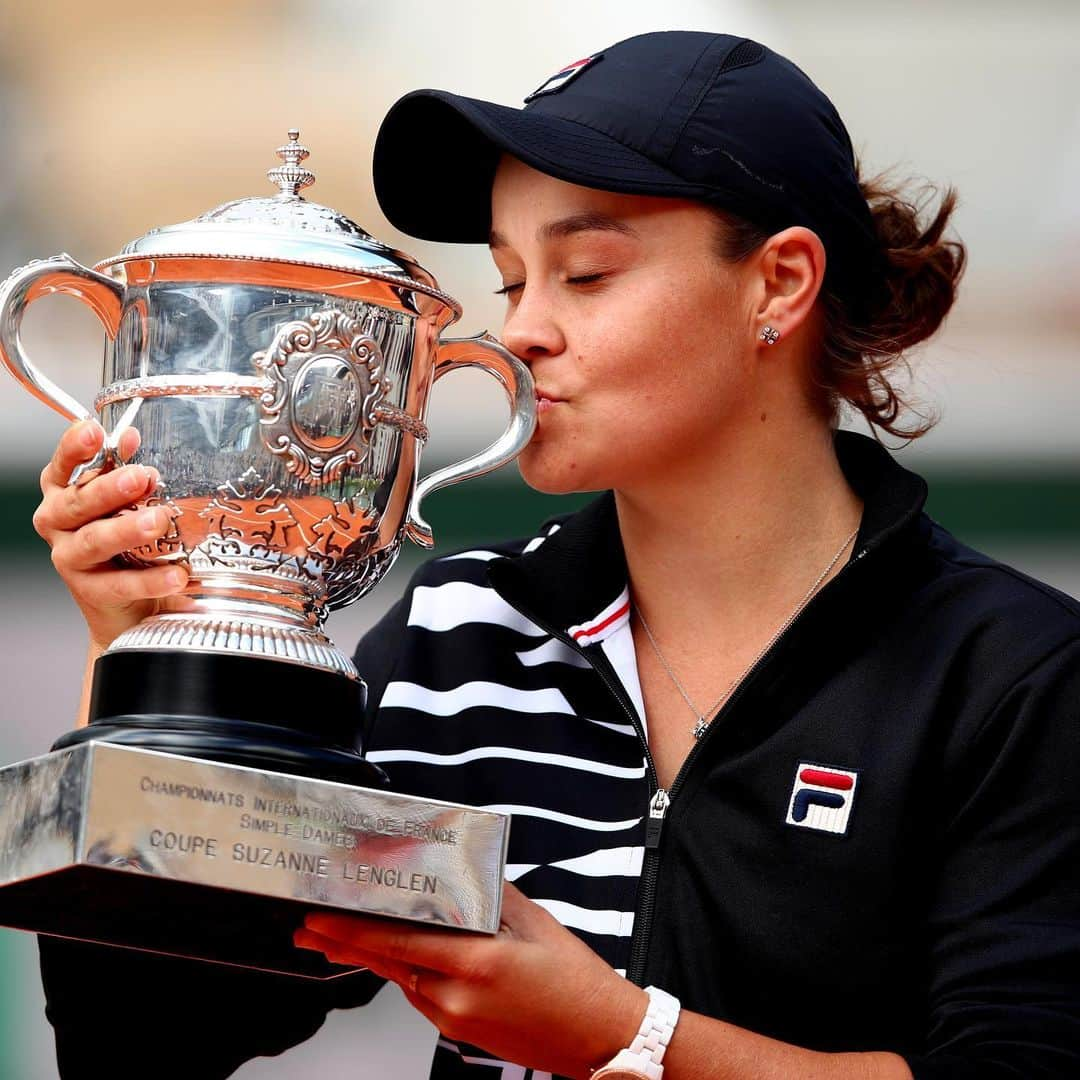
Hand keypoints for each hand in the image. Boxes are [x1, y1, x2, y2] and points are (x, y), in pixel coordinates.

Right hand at [33, 419, 188, 649]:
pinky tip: (176, 574)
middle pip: (77, 502)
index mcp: (65, 493)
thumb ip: (129, 474)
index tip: (94, 432)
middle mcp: (59, 523)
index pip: (63, 466)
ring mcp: (70, 558)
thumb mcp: (129, 505)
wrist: (129, 608)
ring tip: (159, 520)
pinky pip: (120, 584)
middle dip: (109, 488)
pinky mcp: (90, 592)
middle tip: (141, 477)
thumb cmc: (128, 546)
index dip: (75, 448)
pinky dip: (150, 579)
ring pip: (94, 541)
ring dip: (127, 529)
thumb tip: (133, 438)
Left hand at [295, 882, 645, 1078]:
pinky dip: (406, 971)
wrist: (596, 1036)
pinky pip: (421, 995)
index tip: (322, 914)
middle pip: (388, 962)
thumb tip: (459, 868)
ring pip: (403, 978)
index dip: (352, 927)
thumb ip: (489, 893)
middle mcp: (455, 995)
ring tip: (341, 938)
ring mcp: (453, 1018)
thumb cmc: (574, 980)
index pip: (397, 939)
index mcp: (474, 960)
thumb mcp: (532, 922)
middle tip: (309, 929)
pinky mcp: (457, 1031)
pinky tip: (402, 957)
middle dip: (343, 944)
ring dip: (375, 955)